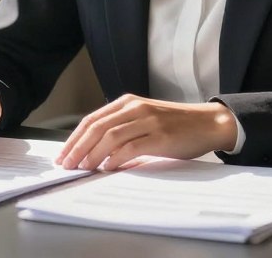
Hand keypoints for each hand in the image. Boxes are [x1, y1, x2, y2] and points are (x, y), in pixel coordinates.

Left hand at [56, 94, 238, 170]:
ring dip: (93, 154)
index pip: (92, 119)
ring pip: (110, 136)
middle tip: (67, 165)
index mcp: (128, 102)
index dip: (74, 138)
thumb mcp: (144, 118)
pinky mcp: (160, 136)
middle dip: (77, 147)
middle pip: (97, 127)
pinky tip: (107, 168)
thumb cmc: (176, 125)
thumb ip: (122, 127)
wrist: (208, 122)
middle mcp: (135, 107)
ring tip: (83, 168)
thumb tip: (93, 150)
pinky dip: (115, 158)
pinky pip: (131, 147)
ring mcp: (148, 120)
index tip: (62, 155)